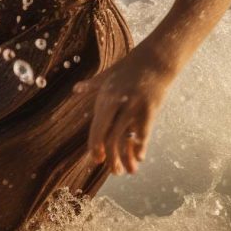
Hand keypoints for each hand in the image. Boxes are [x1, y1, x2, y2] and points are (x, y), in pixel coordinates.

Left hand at [79, 59, 169, 174]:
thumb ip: (92, 85)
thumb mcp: (107, 75)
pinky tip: (140, 158)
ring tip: (128, 171)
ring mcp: (133, 106)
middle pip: (109, 135)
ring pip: (125, 137)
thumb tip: (76, 89)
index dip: (95, 145)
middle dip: (110, 156)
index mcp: (105, 98)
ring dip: (126, 157)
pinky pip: (143, 132)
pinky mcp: (149, 108)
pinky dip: (141, 147)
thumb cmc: (130, 67)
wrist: (155, 58)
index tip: (96, 160)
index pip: (97, 127)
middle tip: (113, 171)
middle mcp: (116, 104)